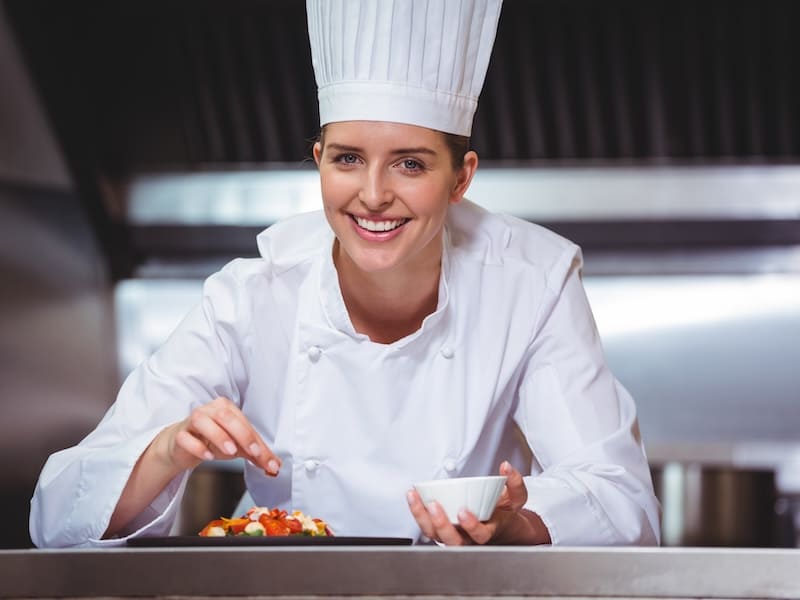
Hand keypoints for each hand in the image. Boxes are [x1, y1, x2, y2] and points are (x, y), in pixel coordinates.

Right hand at [162, 396, 280, 476]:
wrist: (183, 446)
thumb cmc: (212, 441)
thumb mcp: (237, 447)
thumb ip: (256, 455)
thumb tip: (275, 467)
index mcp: (226, 408)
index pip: (243, 422)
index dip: (254, 438)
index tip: (262, 454)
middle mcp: (210, 410)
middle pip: (226, 417)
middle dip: (242, 434)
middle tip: (252, 452)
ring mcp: (193, 420)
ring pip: (204, 421)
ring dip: (219, 436)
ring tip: (230, 451)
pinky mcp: (180, 435)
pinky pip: (186, 437)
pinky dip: (197, 447)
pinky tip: (207, 456)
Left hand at [406, 461, 550, 545]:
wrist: (500, 527)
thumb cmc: (505, 513)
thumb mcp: (517, 498)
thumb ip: (515, 482)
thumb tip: (506, 466)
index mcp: (489, 531)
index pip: (480, 536)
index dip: (471, 526)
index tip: (464, 512)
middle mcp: (469, 538)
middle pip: (452, 541)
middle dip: (441, 524)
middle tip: (433, 505)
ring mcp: (454, 536)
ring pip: (435, 535)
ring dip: (422, 518)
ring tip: (414, 497)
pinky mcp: (442, 531)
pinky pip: (427, 526)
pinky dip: (418, 512)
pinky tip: (412, 496)